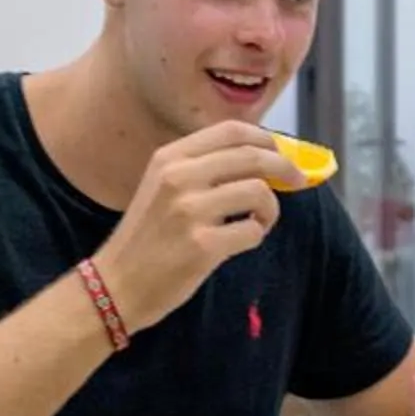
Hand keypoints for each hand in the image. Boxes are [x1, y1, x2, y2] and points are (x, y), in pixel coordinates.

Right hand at [87, 124, 303, 331]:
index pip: (231, 130)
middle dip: (285, 167)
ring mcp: (190, 210)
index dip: (266, 138)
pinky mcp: (202, 245)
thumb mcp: (162, 187)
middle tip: (298, 180)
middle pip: (253, 156)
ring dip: (270, 208)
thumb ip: (202, 168)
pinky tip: (242, 241)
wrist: (116, 285)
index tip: (281, 151)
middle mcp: (179, 176)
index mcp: (169, 157)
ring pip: (259, 191)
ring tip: (259, 221)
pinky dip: (257, 235)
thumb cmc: (146, 238)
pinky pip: (253, 231)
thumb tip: (261, 157)